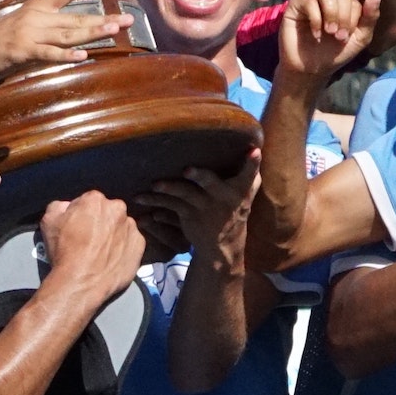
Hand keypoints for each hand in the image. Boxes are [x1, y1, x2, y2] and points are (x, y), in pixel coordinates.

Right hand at [0, 0, 127, 77]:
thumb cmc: (0, 34)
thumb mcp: (21, 12)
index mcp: (39, 7)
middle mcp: (38, 17)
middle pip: (75, 17)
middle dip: (102, 18)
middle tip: (128, 20)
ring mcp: (31, 34)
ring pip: (67, 34)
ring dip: (91, 33)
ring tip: (114, 31)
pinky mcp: (24, 52)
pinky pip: (49, 54)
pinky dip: (65, 55)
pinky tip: (83, 56)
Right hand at [39, 192, 146, 305]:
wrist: (81, 282)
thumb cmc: (64, 252)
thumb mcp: (48, 221)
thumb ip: (59, 206)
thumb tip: (67, 206)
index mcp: (95, 200)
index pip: (89, 201)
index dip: (82, 215)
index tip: (78, 227)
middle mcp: (117, 209)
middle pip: (108, 212)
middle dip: (100, 222)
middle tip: (89, 240)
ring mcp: (131, 228)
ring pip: (121, 227)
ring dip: (113, 234)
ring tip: (101, 252)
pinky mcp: (139, 245)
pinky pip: (131, 243)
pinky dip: (124, 248)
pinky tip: (111, 259)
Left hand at [130, 150, 258, 265]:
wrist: (223, 246)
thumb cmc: (233, 210)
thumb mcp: (245, 196)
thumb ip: (248, 175)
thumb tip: (254, 149)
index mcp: (240, 190)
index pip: (249, 175)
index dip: (252, 165)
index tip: (254, 152)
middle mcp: (223, 198)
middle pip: (211, 183)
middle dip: (200, 176)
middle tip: (188, 170)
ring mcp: (205, 208)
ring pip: (184, 194)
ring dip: (168, 188)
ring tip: (154, 185)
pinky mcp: (189, 217)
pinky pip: (170, 206)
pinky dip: (156, 201)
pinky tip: (141, 198)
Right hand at [273, 0, 381, 89]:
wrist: (311, 69)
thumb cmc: (335, 53)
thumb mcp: (359, 38)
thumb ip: (370, 17)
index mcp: (344, 3)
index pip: (353, 0)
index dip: (353, 18)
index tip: (346, 38)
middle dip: (343, 16)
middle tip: (338, 37)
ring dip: (331, 12)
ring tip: (329, 31)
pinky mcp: (295, 5)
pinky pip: (308, 2)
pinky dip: (315, 19)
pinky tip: (316, 34)